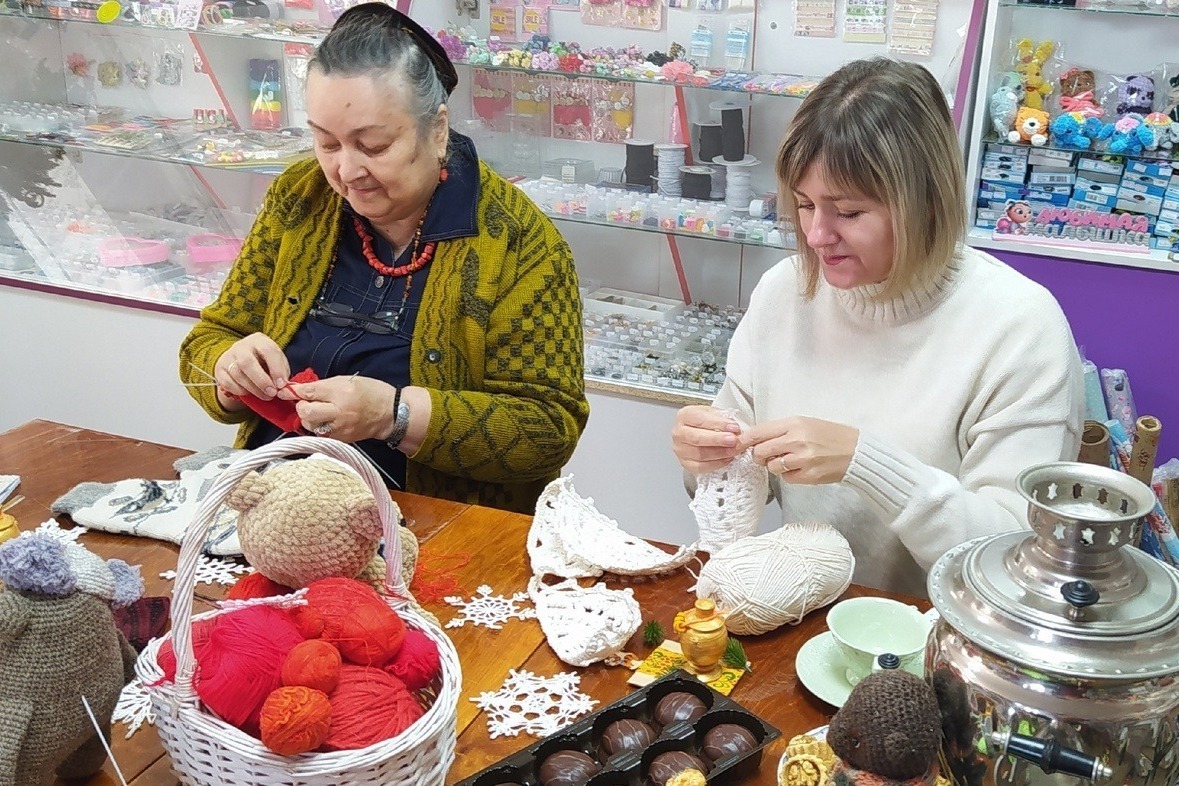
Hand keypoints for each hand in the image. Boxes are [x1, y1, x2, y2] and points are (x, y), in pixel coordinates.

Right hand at [215, 333, 289, 406]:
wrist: (242, 360)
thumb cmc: (264, 362)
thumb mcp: (276, 362)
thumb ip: (281, 372)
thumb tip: (283, 387)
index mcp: (259, 340)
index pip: (267, 350)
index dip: (276, 368)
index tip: (281, 384)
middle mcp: (241, 346)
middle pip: (247, 362)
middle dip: (262, 381)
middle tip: (272, 393)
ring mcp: (228, 357)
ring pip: (237, 374)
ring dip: (253, 389)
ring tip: (266, 396)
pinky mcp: (220, 370)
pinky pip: (228, 383)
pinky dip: (240, 391)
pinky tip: (250, 394)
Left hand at [289, 376, 395, 442]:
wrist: (390, 414)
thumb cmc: (371, 393)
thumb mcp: (348, 380)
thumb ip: (323, 385)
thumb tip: (301, 389)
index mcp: (341, 392)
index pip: (309, 392)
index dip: (293, 391)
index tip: (284, 391)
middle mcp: (339, 411)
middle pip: (306, 412)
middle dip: (301, 407)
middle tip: (306, 403)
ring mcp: (339, 428)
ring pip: (310, 426)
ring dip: (308, 419)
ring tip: (317, 412)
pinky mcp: (341, 439)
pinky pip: (320, 434)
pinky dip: (317, 427)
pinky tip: (324, 421)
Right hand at [671, 405, 742, 474]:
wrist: (700, 431)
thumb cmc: (707, 422)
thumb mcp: (715, 414)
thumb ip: (726, 421)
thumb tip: (739, 431)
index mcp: (685, 416)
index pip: (700, 420)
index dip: (719, 424)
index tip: (734, 427)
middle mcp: (679, 433)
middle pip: (697, 439)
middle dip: (718, 440)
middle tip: (734, 440)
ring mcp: (681, 450)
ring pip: (700, 454)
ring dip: (721, 453)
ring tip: (735, 449)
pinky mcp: (686, 463)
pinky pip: (701, 467)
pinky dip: (716, 464)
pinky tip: (727, 458)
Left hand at [743, 416, 858, 484]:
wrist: (857, 451)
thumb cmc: (830, 435)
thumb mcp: (805, 423)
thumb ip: (780, 430)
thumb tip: (755, 439)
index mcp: (794, 423)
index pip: (758, 432)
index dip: (744, 441)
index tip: (737, 445)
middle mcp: (796, 440)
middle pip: (760, 451)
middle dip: (757, 456)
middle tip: (765, 456)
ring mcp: (802, 459)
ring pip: (771, 466)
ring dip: (774, 466)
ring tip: (789, 461)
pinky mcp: (808, 475)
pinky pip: (787, 478)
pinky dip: (789, 475)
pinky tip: (801, 468)